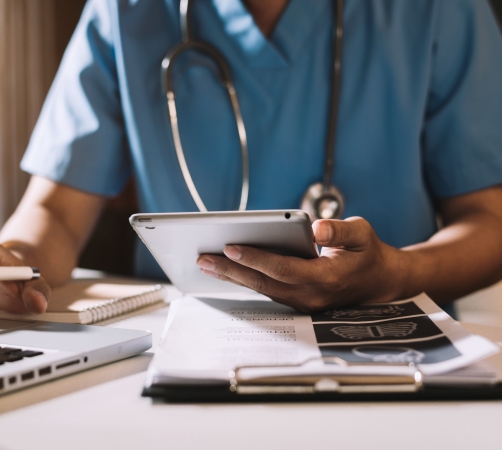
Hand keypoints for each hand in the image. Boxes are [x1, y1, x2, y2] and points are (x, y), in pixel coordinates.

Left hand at [196, 217, 404, 312]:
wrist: (379, 282)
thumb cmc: (368, 254)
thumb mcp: (362, 234)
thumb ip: (340, 231)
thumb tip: (317, 229)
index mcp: (326, 278)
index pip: (283, 269)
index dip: (256, 258)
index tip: (231, 247)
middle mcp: (311, 295)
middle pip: (264, 283)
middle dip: (232, 270)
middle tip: (204, 258)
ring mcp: (302, 302)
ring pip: (262, 289)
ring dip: (234, 276)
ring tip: (207, 263)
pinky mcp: (297, 300)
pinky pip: (267, 290)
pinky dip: (246, 279)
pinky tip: (228, 269)